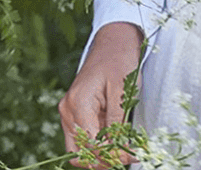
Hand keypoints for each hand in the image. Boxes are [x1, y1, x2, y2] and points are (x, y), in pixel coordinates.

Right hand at [59, 22, 143, 167]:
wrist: (113, 42)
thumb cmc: (119, 62)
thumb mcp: (123, 92)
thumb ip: (117, 124)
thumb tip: (118, 152)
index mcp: (78, 103)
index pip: (91, 146)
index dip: (112, 156)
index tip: (132, 156)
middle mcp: (68, 109)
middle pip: (80, 153)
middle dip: (103, 160)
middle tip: (127, 156)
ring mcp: (69, 111)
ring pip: (80, 149)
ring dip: (100, 155)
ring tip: (123, 150)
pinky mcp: (75, 112)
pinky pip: (84, 138)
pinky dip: (98, 146)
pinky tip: (115, 142)